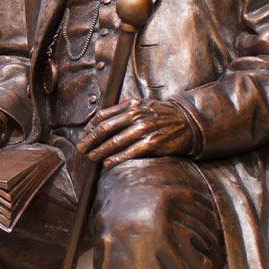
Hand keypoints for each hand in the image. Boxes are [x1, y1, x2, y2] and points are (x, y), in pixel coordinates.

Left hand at [76, 99, 194, 168]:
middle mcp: (136, 116)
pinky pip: (128, 153)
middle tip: (81, 149)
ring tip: (92, 157)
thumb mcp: (143, 105)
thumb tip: (102, 122)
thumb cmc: (163, 115)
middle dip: (90, 140)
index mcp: (131, 105)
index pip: (103, 116)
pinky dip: (115, 159)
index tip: (84, 136)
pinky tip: (108, 163)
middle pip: (105, 129)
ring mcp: (143, 129)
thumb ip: (124, 111)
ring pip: (114, 142)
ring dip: (100, 151)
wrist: (188, 122)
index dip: (90, 127)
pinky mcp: (151, 143)